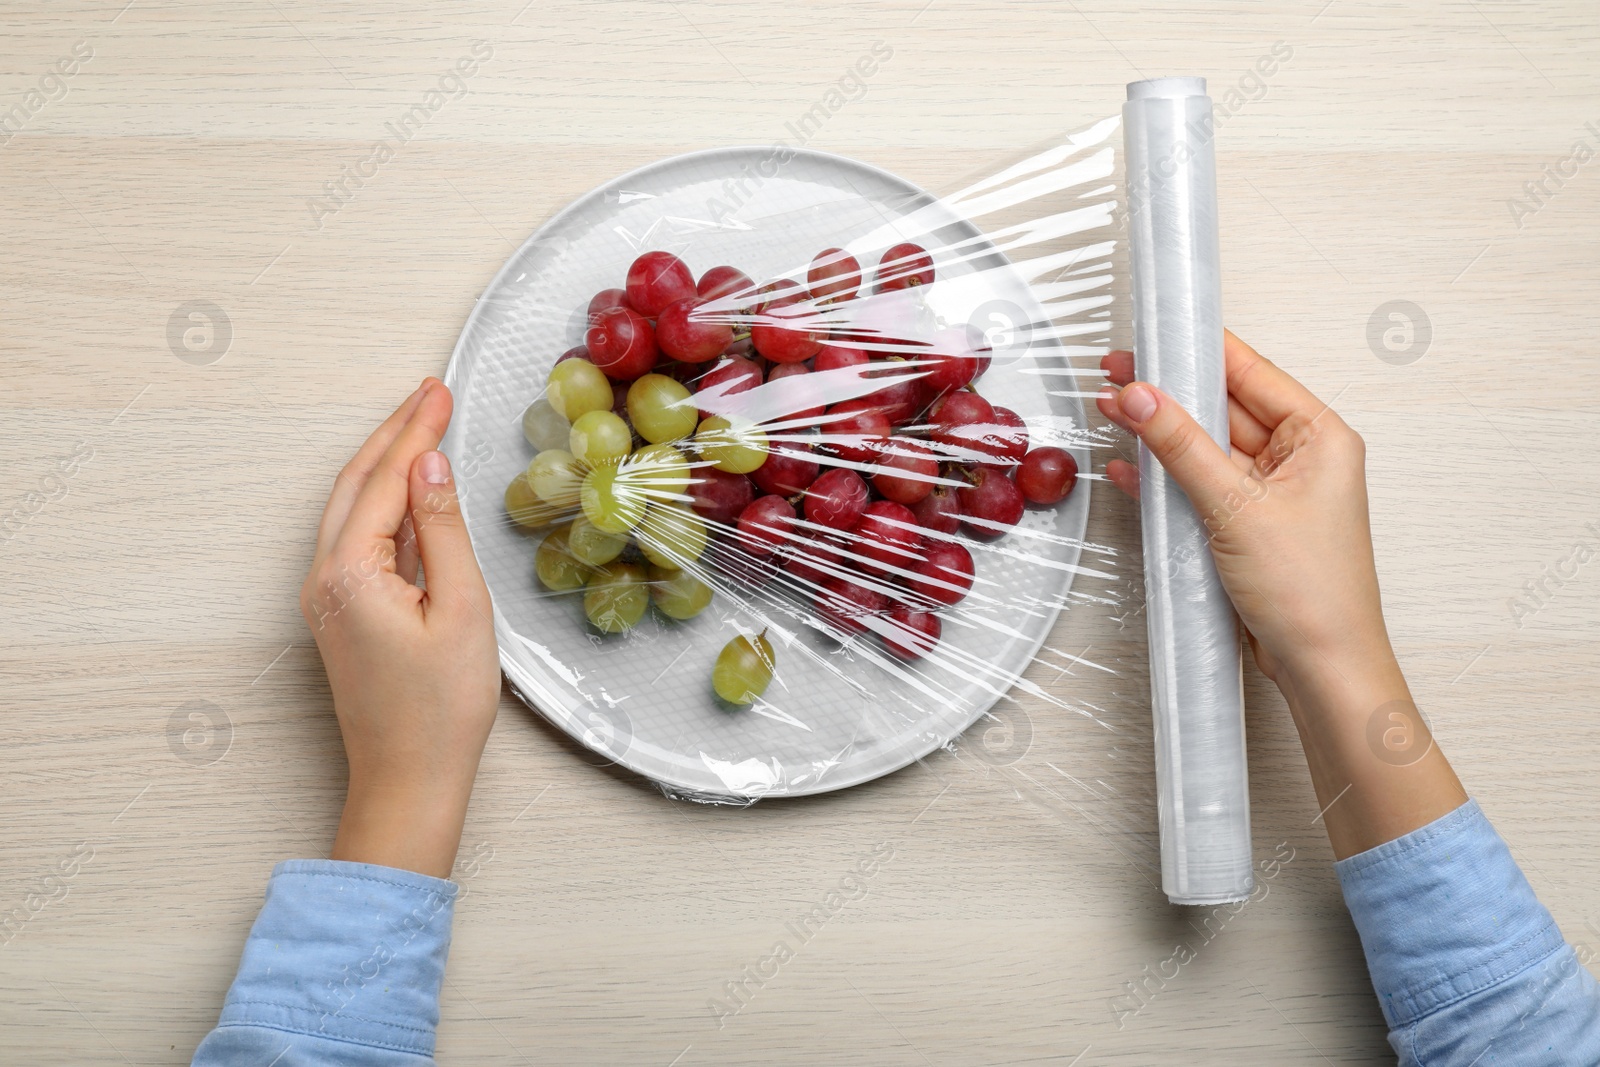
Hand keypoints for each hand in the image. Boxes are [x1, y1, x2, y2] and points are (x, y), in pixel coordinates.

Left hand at [299, 379, 499, 878]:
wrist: (408, 781)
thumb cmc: (440, 709)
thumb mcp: (461, 609)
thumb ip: (442, 530)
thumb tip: (430, 467)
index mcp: (350, 572)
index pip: (385, 480)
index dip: (415, 431)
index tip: (439, 390)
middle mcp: (325, 579)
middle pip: (355, 484)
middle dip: (393, 435)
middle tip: (428, 395)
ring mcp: (329, 599)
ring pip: (352, 509)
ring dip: (386, 465)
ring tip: (421, 428)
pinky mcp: (342, 616)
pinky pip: (358, 540)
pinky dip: (384, 504)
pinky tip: (411, 495)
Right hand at [1097, 330, 1387, 683]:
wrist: (1322, 667)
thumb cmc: (1313, 594)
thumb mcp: (1236, 507)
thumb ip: (1182, 448)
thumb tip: (1143, 397)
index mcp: (1320, 436)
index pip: (1251, 372)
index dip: (1197, 350)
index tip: (1154, 335)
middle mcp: (1300, 459)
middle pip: (1224, 406)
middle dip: (1168, 393)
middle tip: (1118, 375)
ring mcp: (1272, 493)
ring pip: (1207, 448)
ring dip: (1161, 435)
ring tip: (1112, 412)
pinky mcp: (1248, 525)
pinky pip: (1201, 486)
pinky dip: (1166, 478)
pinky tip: (1130, 468)